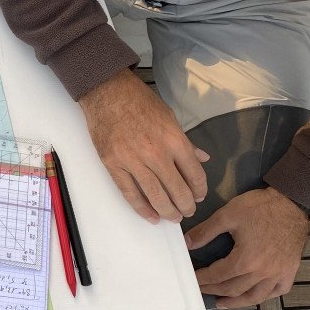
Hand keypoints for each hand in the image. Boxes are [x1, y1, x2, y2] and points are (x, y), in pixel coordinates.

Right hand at [79, 69, 209, 222]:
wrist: (106, 91)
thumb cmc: (139, 101)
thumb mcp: (169, 116)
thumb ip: (185, 141)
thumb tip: (202, 158)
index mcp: (174, 140)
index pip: (194, 174)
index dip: (200, 189)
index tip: (199, 196)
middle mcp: (156, 153)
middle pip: (177, 190)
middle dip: (186, 205)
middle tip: (187, 211)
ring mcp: (133, 161)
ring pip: (155, 196)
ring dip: (168, 211)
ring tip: (173, 217)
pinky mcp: (113, 165)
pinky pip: (130, 193)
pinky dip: (142, 208)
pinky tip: (151, 216)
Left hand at [186, 188, 309, 307]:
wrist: (292, 204)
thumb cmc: (260, 208)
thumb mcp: (227, 215)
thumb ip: (205, 231)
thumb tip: (188, 243)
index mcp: (245, 261)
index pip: (218, 275)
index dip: (203, 278)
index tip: (193, 278)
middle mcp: (262, 273)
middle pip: (233, 289)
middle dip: (214, 290)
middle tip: (202, 288)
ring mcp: (278, 275)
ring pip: (254, 297)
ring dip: (236, 302)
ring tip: (222, 302)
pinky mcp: (290, 272)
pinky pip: (276, 292)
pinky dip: (263, 297)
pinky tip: (254, 296)